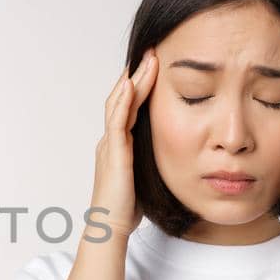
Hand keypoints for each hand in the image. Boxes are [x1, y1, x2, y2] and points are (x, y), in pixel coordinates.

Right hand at [88, 48, 156, 241]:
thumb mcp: (142, 176)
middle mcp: (110, 140)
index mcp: (117, 145)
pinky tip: (132, 85)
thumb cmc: (126, 209)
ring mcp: (109, 145)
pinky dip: (123, 101)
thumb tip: (170, 153)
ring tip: (146, 59)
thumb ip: (149, 160)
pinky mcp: (113, 154)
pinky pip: (117, 122)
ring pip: (119, 104)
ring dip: (133, 80)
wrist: (109, 228)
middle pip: (122, 98)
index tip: (154, 66)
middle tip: (151, 51)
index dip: (140, 85)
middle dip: (137, 74)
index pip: (128, 107)